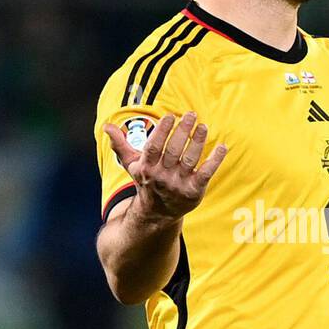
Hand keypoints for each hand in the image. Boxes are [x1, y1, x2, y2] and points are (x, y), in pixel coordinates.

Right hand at [103, 111, 227, 219]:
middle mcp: (162, 177)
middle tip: (191, 114)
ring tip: (203, 126)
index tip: (170, 116)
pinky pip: (206, 174)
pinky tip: (222, 147)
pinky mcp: (194, 191)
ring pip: (190, 160)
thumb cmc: (147, 181)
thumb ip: (121, 145)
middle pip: (173, 151)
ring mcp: (179, 184)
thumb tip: (107, 126)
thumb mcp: (132, 165)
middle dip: (182, 131)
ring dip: (198, 142)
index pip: (154, 146)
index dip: (162, 131)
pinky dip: (215, 160)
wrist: (158, 213)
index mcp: (147, 168)